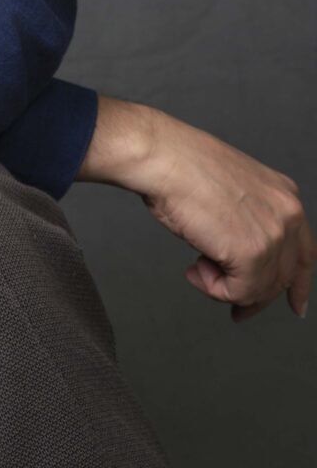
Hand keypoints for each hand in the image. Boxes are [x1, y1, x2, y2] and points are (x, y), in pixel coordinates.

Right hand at [138, 112, 313, 323]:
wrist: (165, 159)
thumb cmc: (183, 166)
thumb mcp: (232, 192)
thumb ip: (248, 222)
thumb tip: (237, 255)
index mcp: (284, 195)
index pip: (303, 252)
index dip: (298, 284)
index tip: (294, 304)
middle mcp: (287, 214)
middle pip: (282, 277)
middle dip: (254, 297)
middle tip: (233, 309)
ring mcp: (273, 234)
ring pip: (260, 289)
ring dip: (224, 287)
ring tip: (198, 268)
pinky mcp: (252, 254)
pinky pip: (238, 292)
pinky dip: (213, 288)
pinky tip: (196, 268)